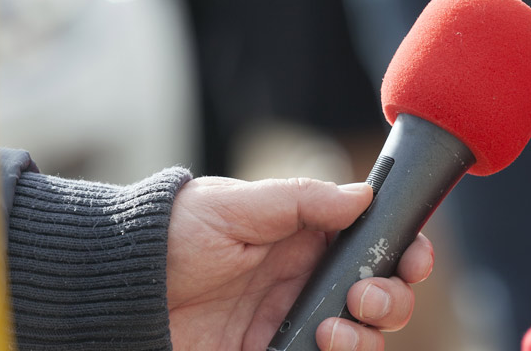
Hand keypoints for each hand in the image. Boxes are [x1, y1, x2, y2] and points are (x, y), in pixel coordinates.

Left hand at [165, 177, 434, 349]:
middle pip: (382, 299)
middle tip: (363, 296)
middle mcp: (307, 284)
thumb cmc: (171, 234)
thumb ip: (303, 201)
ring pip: (362, 341)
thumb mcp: (238, 205)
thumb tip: (364, 196)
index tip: (414, 259)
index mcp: (308, 239)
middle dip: (391, 300)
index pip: (376, 246)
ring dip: (365, 338)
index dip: (406, 253)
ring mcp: (291, 325)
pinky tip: (317, 346)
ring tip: (332, 330)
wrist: (116, 287)